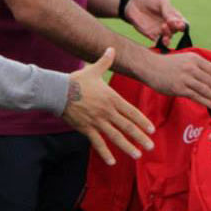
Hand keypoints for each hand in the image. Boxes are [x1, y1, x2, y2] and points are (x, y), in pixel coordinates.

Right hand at [64, 48, 155, 165]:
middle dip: (140, 137)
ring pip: (115, 136)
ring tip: (137, 155)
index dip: (142, 121)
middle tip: (150, 146)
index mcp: (112, 98)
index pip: (131, 112)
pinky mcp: (86, 128)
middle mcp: (107, 111)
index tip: (151, 130)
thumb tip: (112, 48)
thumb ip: (106, 61)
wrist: (59, 91)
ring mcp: (97, 121)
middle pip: (127, 126)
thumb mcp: (94, 69)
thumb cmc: (78, 80)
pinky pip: (97, 143)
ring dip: (127, 146)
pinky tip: (112, 162)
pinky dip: (105, 153)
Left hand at [125, 0, 185, 44]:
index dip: (183, 24)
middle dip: (175, 28)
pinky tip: (162, 40)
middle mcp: (169, 25)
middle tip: (169, 23)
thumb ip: (169, 11)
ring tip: (163, 27)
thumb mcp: (162, 1)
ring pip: (169, 37)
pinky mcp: (152, 36)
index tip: (180, 23)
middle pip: (177, 31)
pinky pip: (159, 43)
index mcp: (174, 16)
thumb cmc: (149, 0)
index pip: (183, 23)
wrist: (133, 4)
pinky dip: (162, 43)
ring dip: (168, 35)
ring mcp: (161, 31)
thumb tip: (175, 22)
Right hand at [144, 51, 210, 108]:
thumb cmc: (169, 65)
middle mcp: (191, 67)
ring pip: (205, 89)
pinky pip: (196, 96)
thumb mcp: (185, 59)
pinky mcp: (178, 88)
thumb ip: (198, 66)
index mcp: (195, 58)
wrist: (150, 67)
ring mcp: (185, 78)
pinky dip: (206, 101)